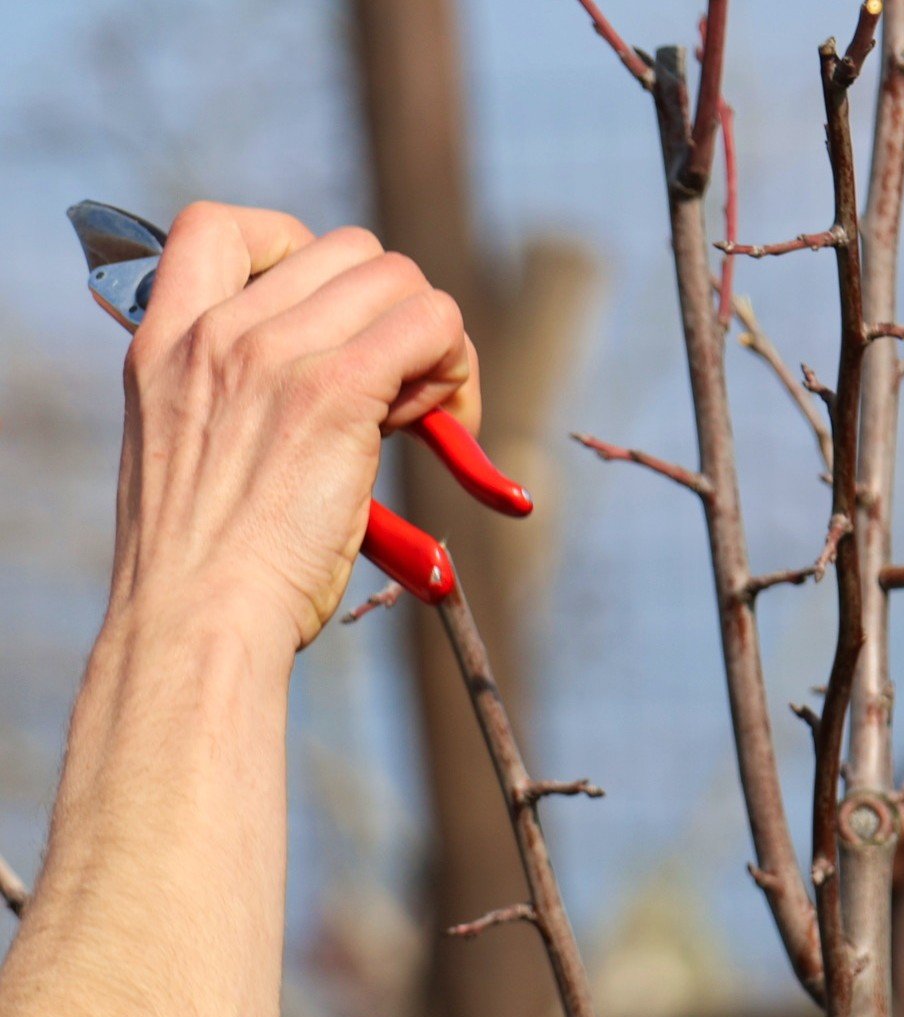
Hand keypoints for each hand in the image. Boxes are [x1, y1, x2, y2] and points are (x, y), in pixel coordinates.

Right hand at [113, 201, 481, 648]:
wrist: (196, 622)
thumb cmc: (206, 572)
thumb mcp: (193, 461)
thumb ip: (241, 405)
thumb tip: (342, 389)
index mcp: (164, 341)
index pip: (223, 226)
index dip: (300, 251)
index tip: (334, 319)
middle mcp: (218, 332)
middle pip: (348, 252)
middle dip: (390, 313)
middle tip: (401, 393)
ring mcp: (274, 354)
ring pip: (400, 280)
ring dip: (433, 342)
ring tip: (422, 418)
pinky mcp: (334, 390)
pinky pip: (431, 324)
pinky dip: (458, 368)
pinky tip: (454, 426)